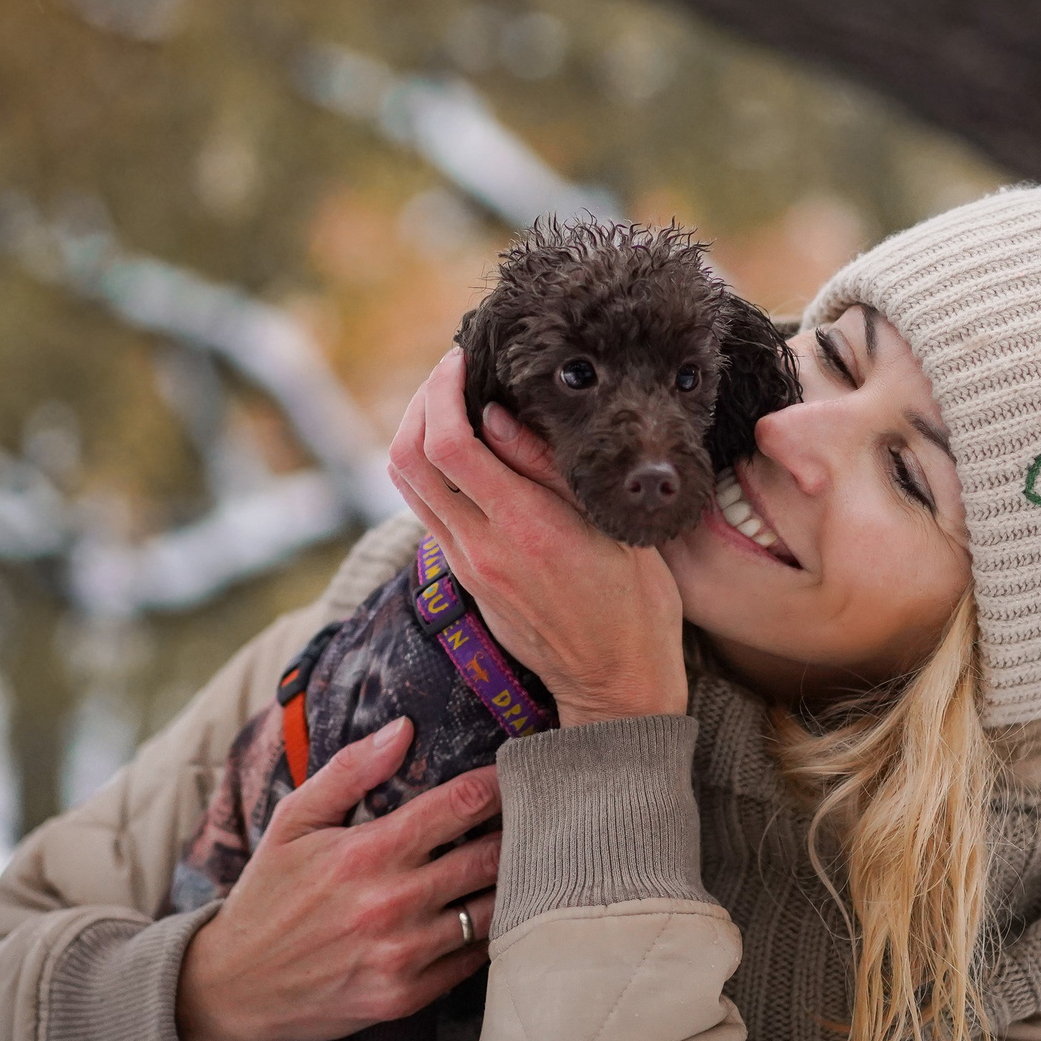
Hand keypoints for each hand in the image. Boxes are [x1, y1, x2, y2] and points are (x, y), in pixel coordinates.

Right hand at [174, 718, 500, 1040]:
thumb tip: (404, 728)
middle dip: (516, 832)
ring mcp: (401, 955)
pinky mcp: (407, 996)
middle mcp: (390, 904)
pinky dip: (488, 933)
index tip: (515, 774)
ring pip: (492, 910)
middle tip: (532, 818)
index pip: (459, 806)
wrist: (236, 987)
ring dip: (512, 884)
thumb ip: (349, 771)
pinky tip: (489, 912)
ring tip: (523, 863)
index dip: (496, 785)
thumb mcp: (293, 822)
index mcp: (365, 853)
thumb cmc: (269, 894)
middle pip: (489, 857)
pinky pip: (473, 958)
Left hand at [386, 348, 688, 725]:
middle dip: (417, 405)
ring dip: (416, 437)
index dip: (441, 390)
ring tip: (451, 405)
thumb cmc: (634, 600)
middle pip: (406, 460)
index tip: (460, 359)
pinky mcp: (465, 582)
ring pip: (408, 488)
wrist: (616, 681)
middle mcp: (481, 548)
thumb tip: (496, 414)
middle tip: (448, 375)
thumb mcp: (608, 522)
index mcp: (523, 526)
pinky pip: (428, 514)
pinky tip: (464, 454)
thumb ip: (546, 468)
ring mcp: (467, 568)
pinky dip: (431, 472)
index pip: (447, 443)